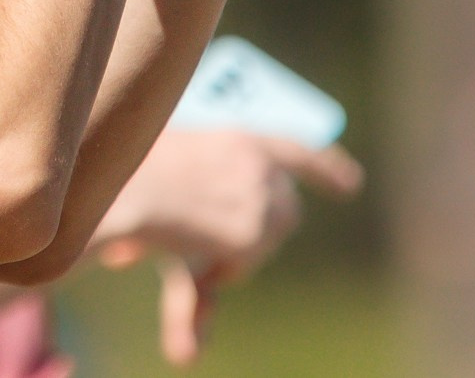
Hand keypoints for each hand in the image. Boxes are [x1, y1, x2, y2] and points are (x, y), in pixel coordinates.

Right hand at [91, 128, 362, 366]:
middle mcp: (261, 167)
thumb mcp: (170, 193)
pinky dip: (218, 272)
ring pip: (262, 244)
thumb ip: (192, 221)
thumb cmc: (131, 181)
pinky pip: (237, 268)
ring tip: (191, 244)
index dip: (326, 168)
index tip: (351, 183)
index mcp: (243, 139)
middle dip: (264, 233)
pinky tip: (194, 256)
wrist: (123, 188)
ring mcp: (260, 199)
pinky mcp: (251, 234)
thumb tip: (189, 334)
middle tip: (217, 244)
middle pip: (287, 211)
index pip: (299, 151)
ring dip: (235, 254)